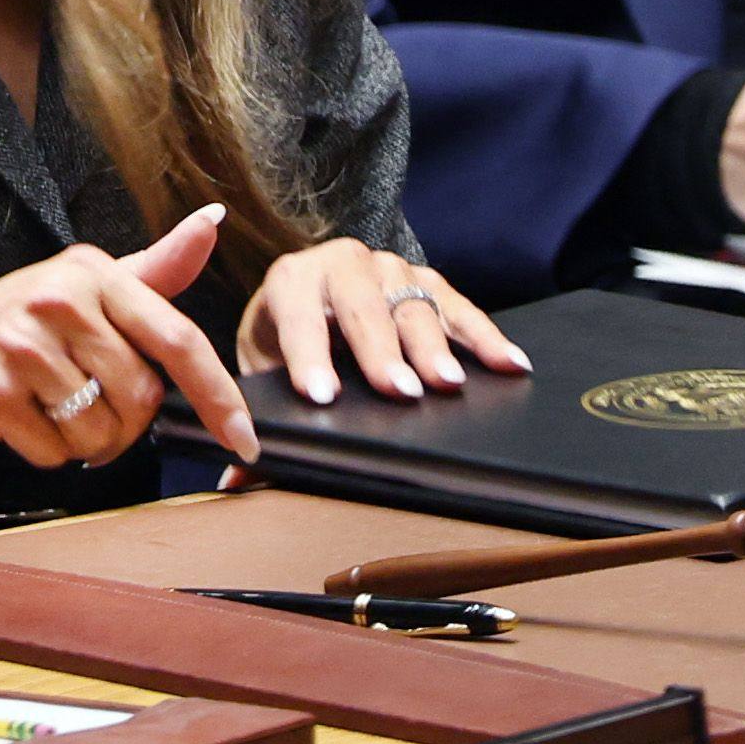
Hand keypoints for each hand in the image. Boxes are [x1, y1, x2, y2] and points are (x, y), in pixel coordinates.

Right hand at [0, 204, 255, 533]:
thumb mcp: (75, 290)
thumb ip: (150, 269)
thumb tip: (211, 223)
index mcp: (89, 270)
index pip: (178, 337)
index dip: (219, 395)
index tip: (244, 440)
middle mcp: (57, 296)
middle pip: (143, 395)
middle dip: (130, 427)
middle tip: (96, 420)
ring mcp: (21, 342)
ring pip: (103, 429)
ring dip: (87, 444)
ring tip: (49, 416)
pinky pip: (56, 451)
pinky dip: (46, 455)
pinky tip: (17, 425)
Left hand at [238, 240, 525, 403]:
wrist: (307, 289)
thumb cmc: (285, 335)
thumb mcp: (263, 366)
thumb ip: (253, 417)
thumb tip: (235, 479)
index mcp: (291, 281)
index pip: (299, 316)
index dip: (309, 356)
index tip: (322, 396)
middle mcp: (341, 263)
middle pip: (363, 307)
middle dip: (381, 352)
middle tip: (399, 392)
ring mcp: (388, 267)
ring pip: (413, 304)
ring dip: (434, 346)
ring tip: (449, 383)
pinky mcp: (427, 278)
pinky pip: (459, 305)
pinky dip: (485, 336)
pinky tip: (509, 364)